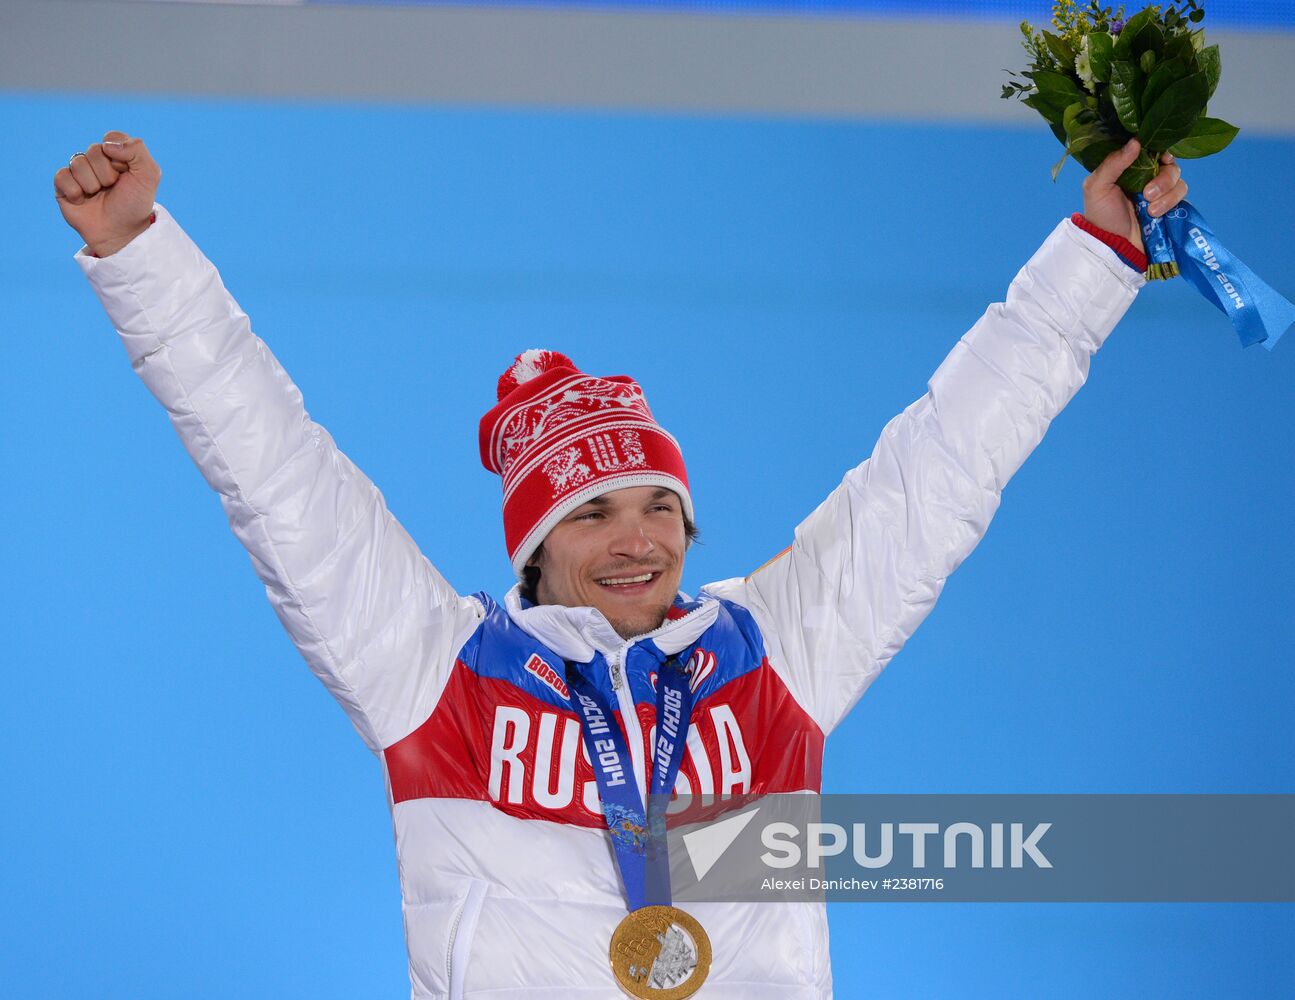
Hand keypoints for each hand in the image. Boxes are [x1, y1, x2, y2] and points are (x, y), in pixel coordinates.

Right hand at [54, 131, 161, 256]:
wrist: (121, 232)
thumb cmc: (135, 203)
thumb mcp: (149, 175)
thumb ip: (136, 149)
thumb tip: (106, 144)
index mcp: (116, 154)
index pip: (110, 139)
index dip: (120, 157)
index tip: (127, 174)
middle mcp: (96, 161)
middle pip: (94, 151)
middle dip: (107, 174)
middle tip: (113, 188)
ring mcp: (78, 172)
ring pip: (78, 163)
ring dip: (92, 184)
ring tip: (99, 195)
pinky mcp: (63, 185)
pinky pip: (62, 176)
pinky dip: (75, 191)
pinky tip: (83, 200)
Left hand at [1082, 138, 1186, 254]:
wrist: (1113, 247)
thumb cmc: (1100, 217)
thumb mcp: (1097, 187)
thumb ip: (1113, 164)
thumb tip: (1136, 142)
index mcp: (1128, 166)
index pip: (1150, 147)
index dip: (1160, 148)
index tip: (1162, 157)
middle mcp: (1145, 174)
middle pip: (1169, 162)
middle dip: (1163, 178)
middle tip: (1147, 194)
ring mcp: (1159, 190)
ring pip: (1178, 178)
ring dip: (1167, 193)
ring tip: (1150, 210)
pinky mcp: (1169, 204)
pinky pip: (1181, 193)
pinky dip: (1171, 202)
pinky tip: (1155, 214)